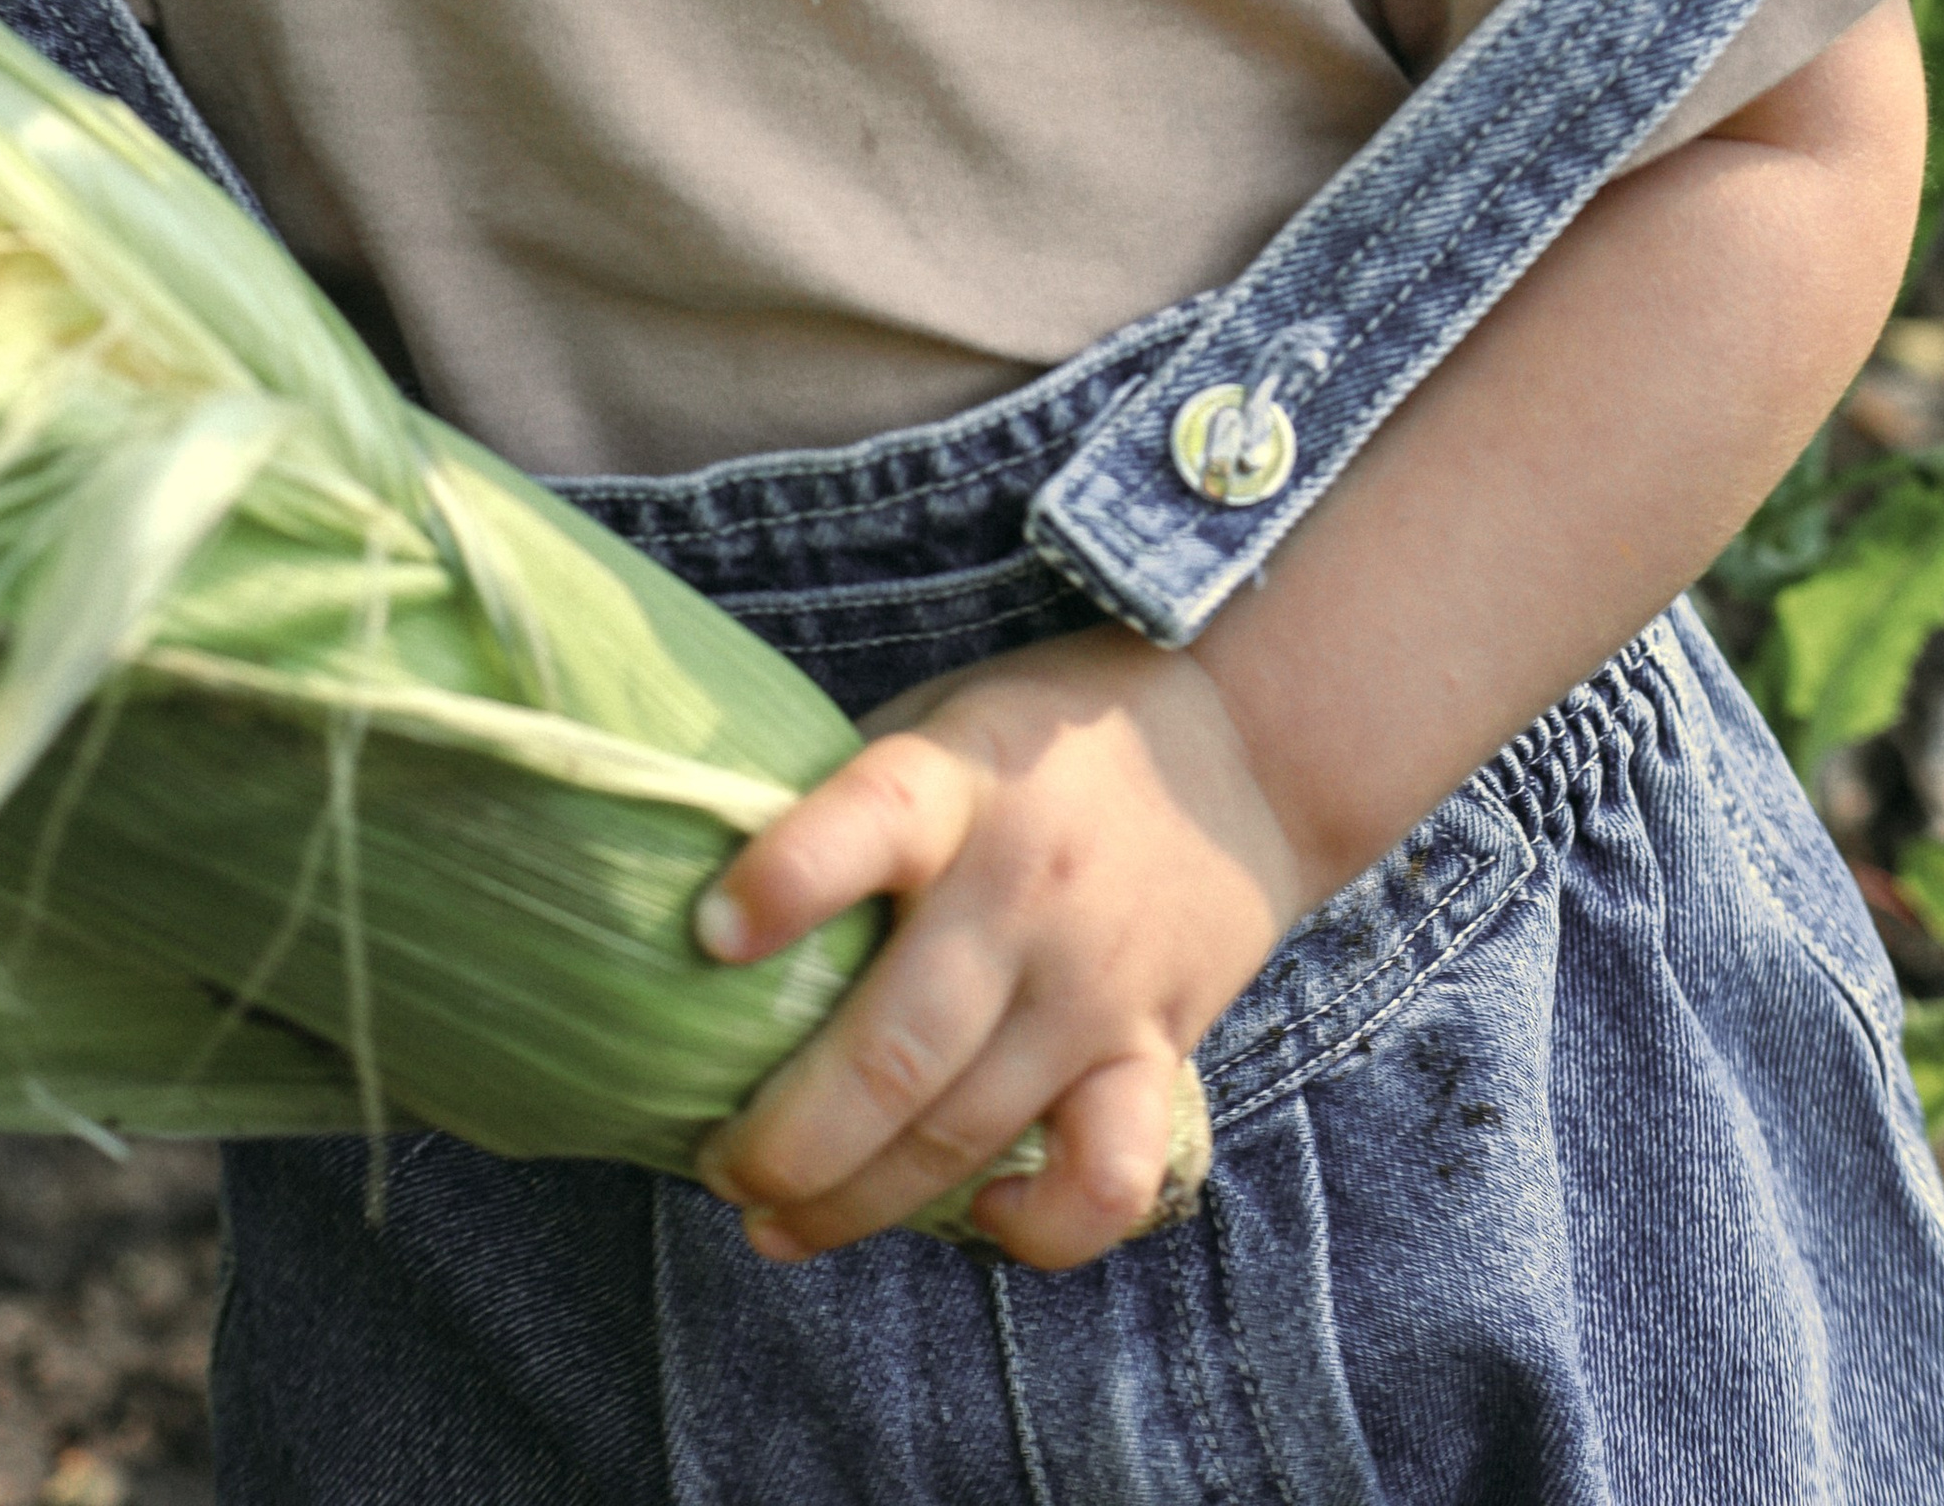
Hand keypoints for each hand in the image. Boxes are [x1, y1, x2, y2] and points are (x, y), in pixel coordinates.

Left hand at [688, 624, 1312, 1269]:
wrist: (1245, 746)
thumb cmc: (1046, 736)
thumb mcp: (941, 717)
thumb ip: (849, 799)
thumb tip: (697, 881)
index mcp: (960, 780)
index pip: (869, 819)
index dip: (785, 882)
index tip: (706, 937)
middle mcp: (1024, 889)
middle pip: (897, 1044)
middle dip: (787, 1136)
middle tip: (718, 1166)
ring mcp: (1094, 983)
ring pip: (966, 1131)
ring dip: (855, 1201)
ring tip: (771, 1223)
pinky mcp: (1154, 1050)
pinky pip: (1107, 1176)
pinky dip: (1043, 1226)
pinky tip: (981, 1217)